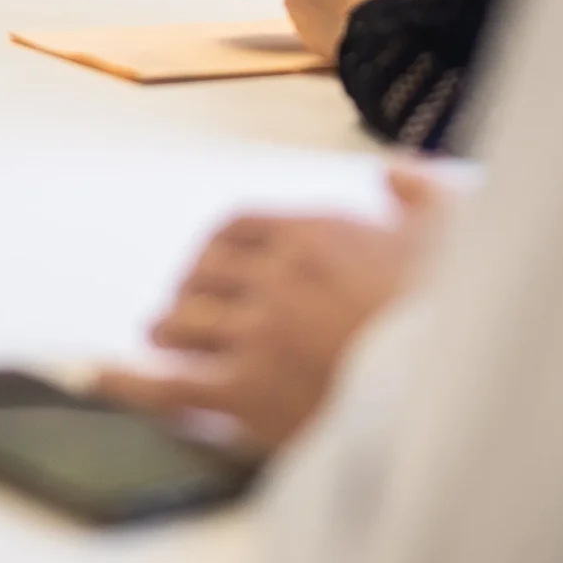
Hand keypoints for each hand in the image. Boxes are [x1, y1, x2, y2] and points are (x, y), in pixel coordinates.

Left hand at [95, 169, 450, 453]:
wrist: (459, 386)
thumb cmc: (460, 309)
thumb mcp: (460, 227)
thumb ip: (422, 191)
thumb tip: (398, 171)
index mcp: (316, 230)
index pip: (238, 226)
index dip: (217, 248)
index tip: (214, 261)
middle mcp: (275, 274)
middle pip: (204, 274)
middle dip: (190, 289)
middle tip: (182, 305)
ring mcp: (256, 332)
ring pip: (184, 323)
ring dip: (168, 330)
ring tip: (159, 337)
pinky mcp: (246, 391)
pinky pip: (169, 384)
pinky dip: (129, 382)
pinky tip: (102, 378)